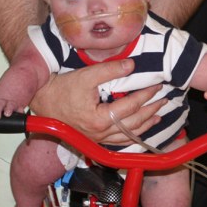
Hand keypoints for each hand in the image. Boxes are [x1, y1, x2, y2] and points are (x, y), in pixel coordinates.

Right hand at [30, 59, 165, 144]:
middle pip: (134, 123)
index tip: (157, 85)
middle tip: (164, 99)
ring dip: (146, 125)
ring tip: (158, 115)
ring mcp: (97, 138)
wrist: (42, 102)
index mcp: (99, 119)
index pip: (131, 106)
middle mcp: (100, 133)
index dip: (146, 95)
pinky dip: (133, 135)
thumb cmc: (61, 90)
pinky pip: (119, 141)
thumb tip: (132, 65)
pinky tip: (140, 129)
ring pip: (128, 135)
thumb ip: (110, 70)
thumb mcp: (86, 76)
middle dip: (151, 110)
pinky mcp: (94, 139)